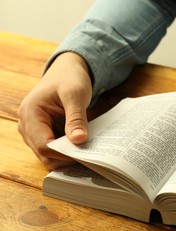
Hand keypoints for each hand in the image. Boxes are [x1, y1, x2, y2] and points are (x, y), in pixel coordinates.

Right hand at [18, 52, 91, 168]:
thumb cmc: (69, 78)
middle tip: (91, 156)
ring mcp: (34, 131)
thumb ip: (76, 118)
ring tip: (89, 152)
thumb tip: (79, 140)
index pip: (44, 146)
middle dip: (67, 157)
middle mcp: (27, 126)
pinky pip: (55, 150)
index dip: (64, 153)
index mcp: (30, 114)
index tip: (86, 155)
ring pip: (49, 155)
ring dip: (68, 156)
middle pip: (45, 154)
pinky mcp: (44, 134)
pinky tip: (84, 148)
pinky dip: (69, 151)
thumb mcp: (76, 94)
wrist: (66, 71)